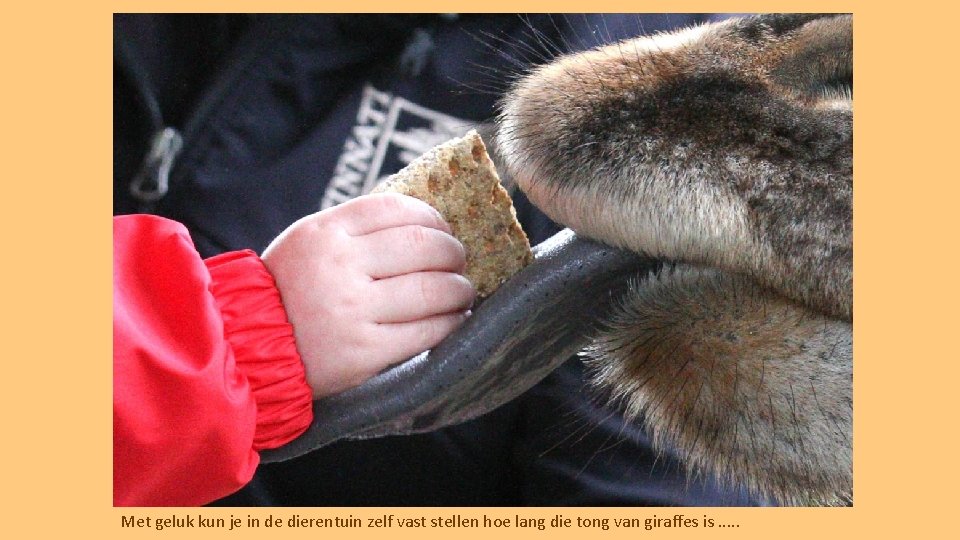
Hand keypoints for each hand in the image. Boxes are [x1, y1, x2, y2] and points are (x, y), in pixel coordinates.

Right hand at [262, 193, 475, 397]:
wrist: (248, 349)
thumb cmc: (288, 292)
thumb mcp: (308, 243)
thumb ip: (356, 230)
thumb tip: (424, 223)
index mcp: (324, 232)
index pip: (396, 209)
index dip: (432, 217)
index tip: (443, 229)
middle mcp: (339, 266)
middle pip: (423, 246)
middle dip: (453, 252)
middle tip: (458, 261)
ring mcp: (352, 311)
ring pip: (433, 290)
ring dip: (459, 289)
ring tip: (461, 291)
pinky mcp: (364, 352)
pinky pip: (427, 332)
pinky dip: (451, 323)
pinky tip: (454, 319)